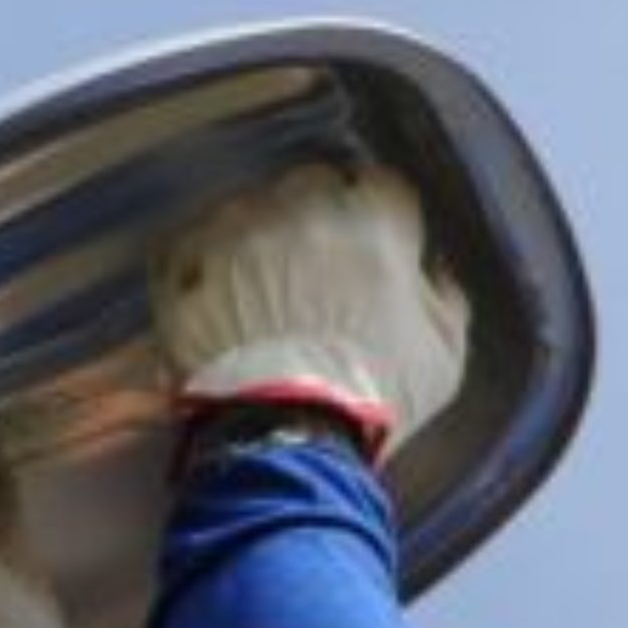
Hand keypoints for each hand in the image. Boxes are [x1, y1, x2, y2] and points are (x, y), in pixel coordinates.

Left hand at [152, 162, 469, 456]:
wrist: (284, 440)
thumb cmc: (369, 402)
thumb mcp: (442, 358)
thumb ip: (442, 297)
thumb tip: (428, 270)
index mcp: (375, 219)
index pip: (379, 187)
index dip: (374, 222)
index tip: (366, 254)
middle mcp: (303, 205)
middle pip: (311, 187)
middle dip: (314, 222)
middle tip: (311, 278)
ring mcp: (238, 227)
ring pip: (250, 208)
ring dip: (256, 240)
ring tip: (258, 298)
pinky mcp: (185, 258)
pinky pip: (191, 241)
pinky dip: (201, 265)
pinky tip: (216, 304)